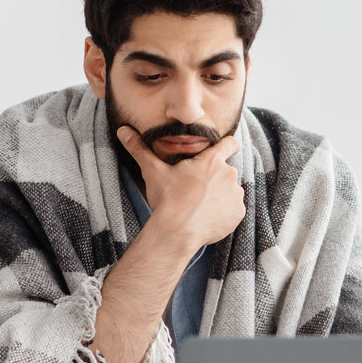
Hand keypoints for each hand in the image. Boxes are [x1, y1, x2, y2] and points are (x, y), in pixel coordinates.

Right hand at [117, 126, 245, 250]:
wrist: (177, 232)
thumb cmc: (167, 200)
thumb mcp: (153, 172)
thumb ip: (140, 149)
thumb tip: (123, 130)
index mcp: (212, 161)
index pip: (230, 143)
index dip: (228, 145)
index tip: (225, 149)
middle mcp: (229, 174)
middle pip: (225, 171)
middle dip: (214, 178)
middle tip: (196, 190)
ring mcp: (235, 194)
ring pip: (230, 191)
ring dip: (220, 195)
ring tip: (200, 205)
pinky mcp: (238, 213)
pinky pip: (234, 209)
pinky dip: (225, 212)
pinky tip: (207, 217)